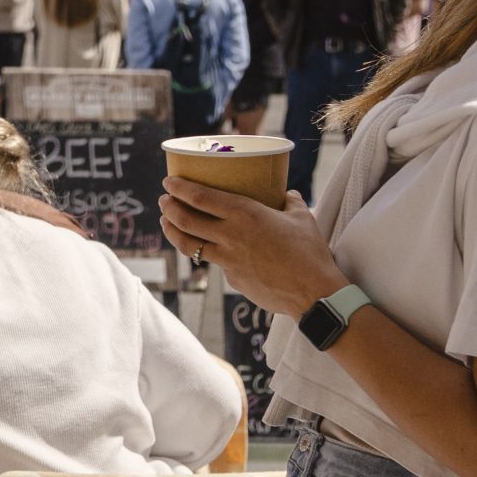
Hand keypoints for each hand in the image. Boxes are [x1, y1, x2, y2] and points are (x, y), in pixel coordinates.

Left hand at [159, 178, 343, 317]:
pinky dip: (207, 253)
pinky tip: (209, 248)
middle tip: (163, 200)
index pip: (201, 197)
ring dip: (172, 231)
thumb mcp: (302, 217)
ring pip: (189, 244)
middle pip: (186, 220)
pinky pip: (215, 262)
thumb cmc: (310, 253)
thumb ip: (290, 200)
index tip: (168, 182)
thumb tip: (286, 193)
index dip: (179, 188)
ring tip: (166, 222)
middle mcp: (231, 236)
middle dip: (169, 207)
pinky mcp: (231, 279)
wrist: (314, 294)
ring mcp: (228, 260)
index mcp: (246, 214)